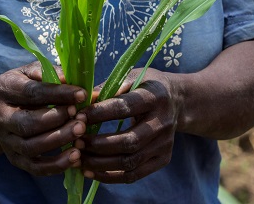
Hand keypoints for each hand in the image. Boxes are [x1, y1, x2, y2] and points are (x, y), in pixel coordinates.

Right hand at [0, 61, 87, 175]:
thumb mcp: (35, 73)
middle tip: (81, 118)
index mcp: (5, 88)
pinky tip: (75, 157)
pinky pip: (34, 167)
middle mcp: (1, 116)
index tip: (82, 95)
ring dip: (58, 141)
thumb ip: (57, 75)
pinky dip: (55, 165)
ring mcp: (6, 140)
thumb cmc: (26, 87)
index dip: (58, 94)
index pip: (32, 92)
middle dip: (57, 120)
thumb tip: (86, 89)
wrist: (3, 111)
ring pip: (30, 147)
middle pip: (27, 123)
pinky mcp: (14, 158)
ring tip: (80, 133)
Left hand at [77, 68, 182, 183]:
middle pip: (129, 141)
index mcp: (155, 97)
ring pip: (130, 162)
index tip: (78, 117)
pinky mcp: (163, 159)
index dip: (99, 114)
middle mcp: (163, 122)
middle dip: (98, 144)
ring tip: (78, 158)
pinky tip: (90, 171)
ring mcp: (165, 144)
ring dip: (100, 163)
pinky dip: (109, 176)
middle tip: (76, 141)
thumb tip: (82, 100)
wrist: (177, 101)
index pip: (125, 108)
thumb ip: (108, 88)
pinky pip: (133, 175)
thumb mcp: (132, 77)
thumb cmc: (146, 86)